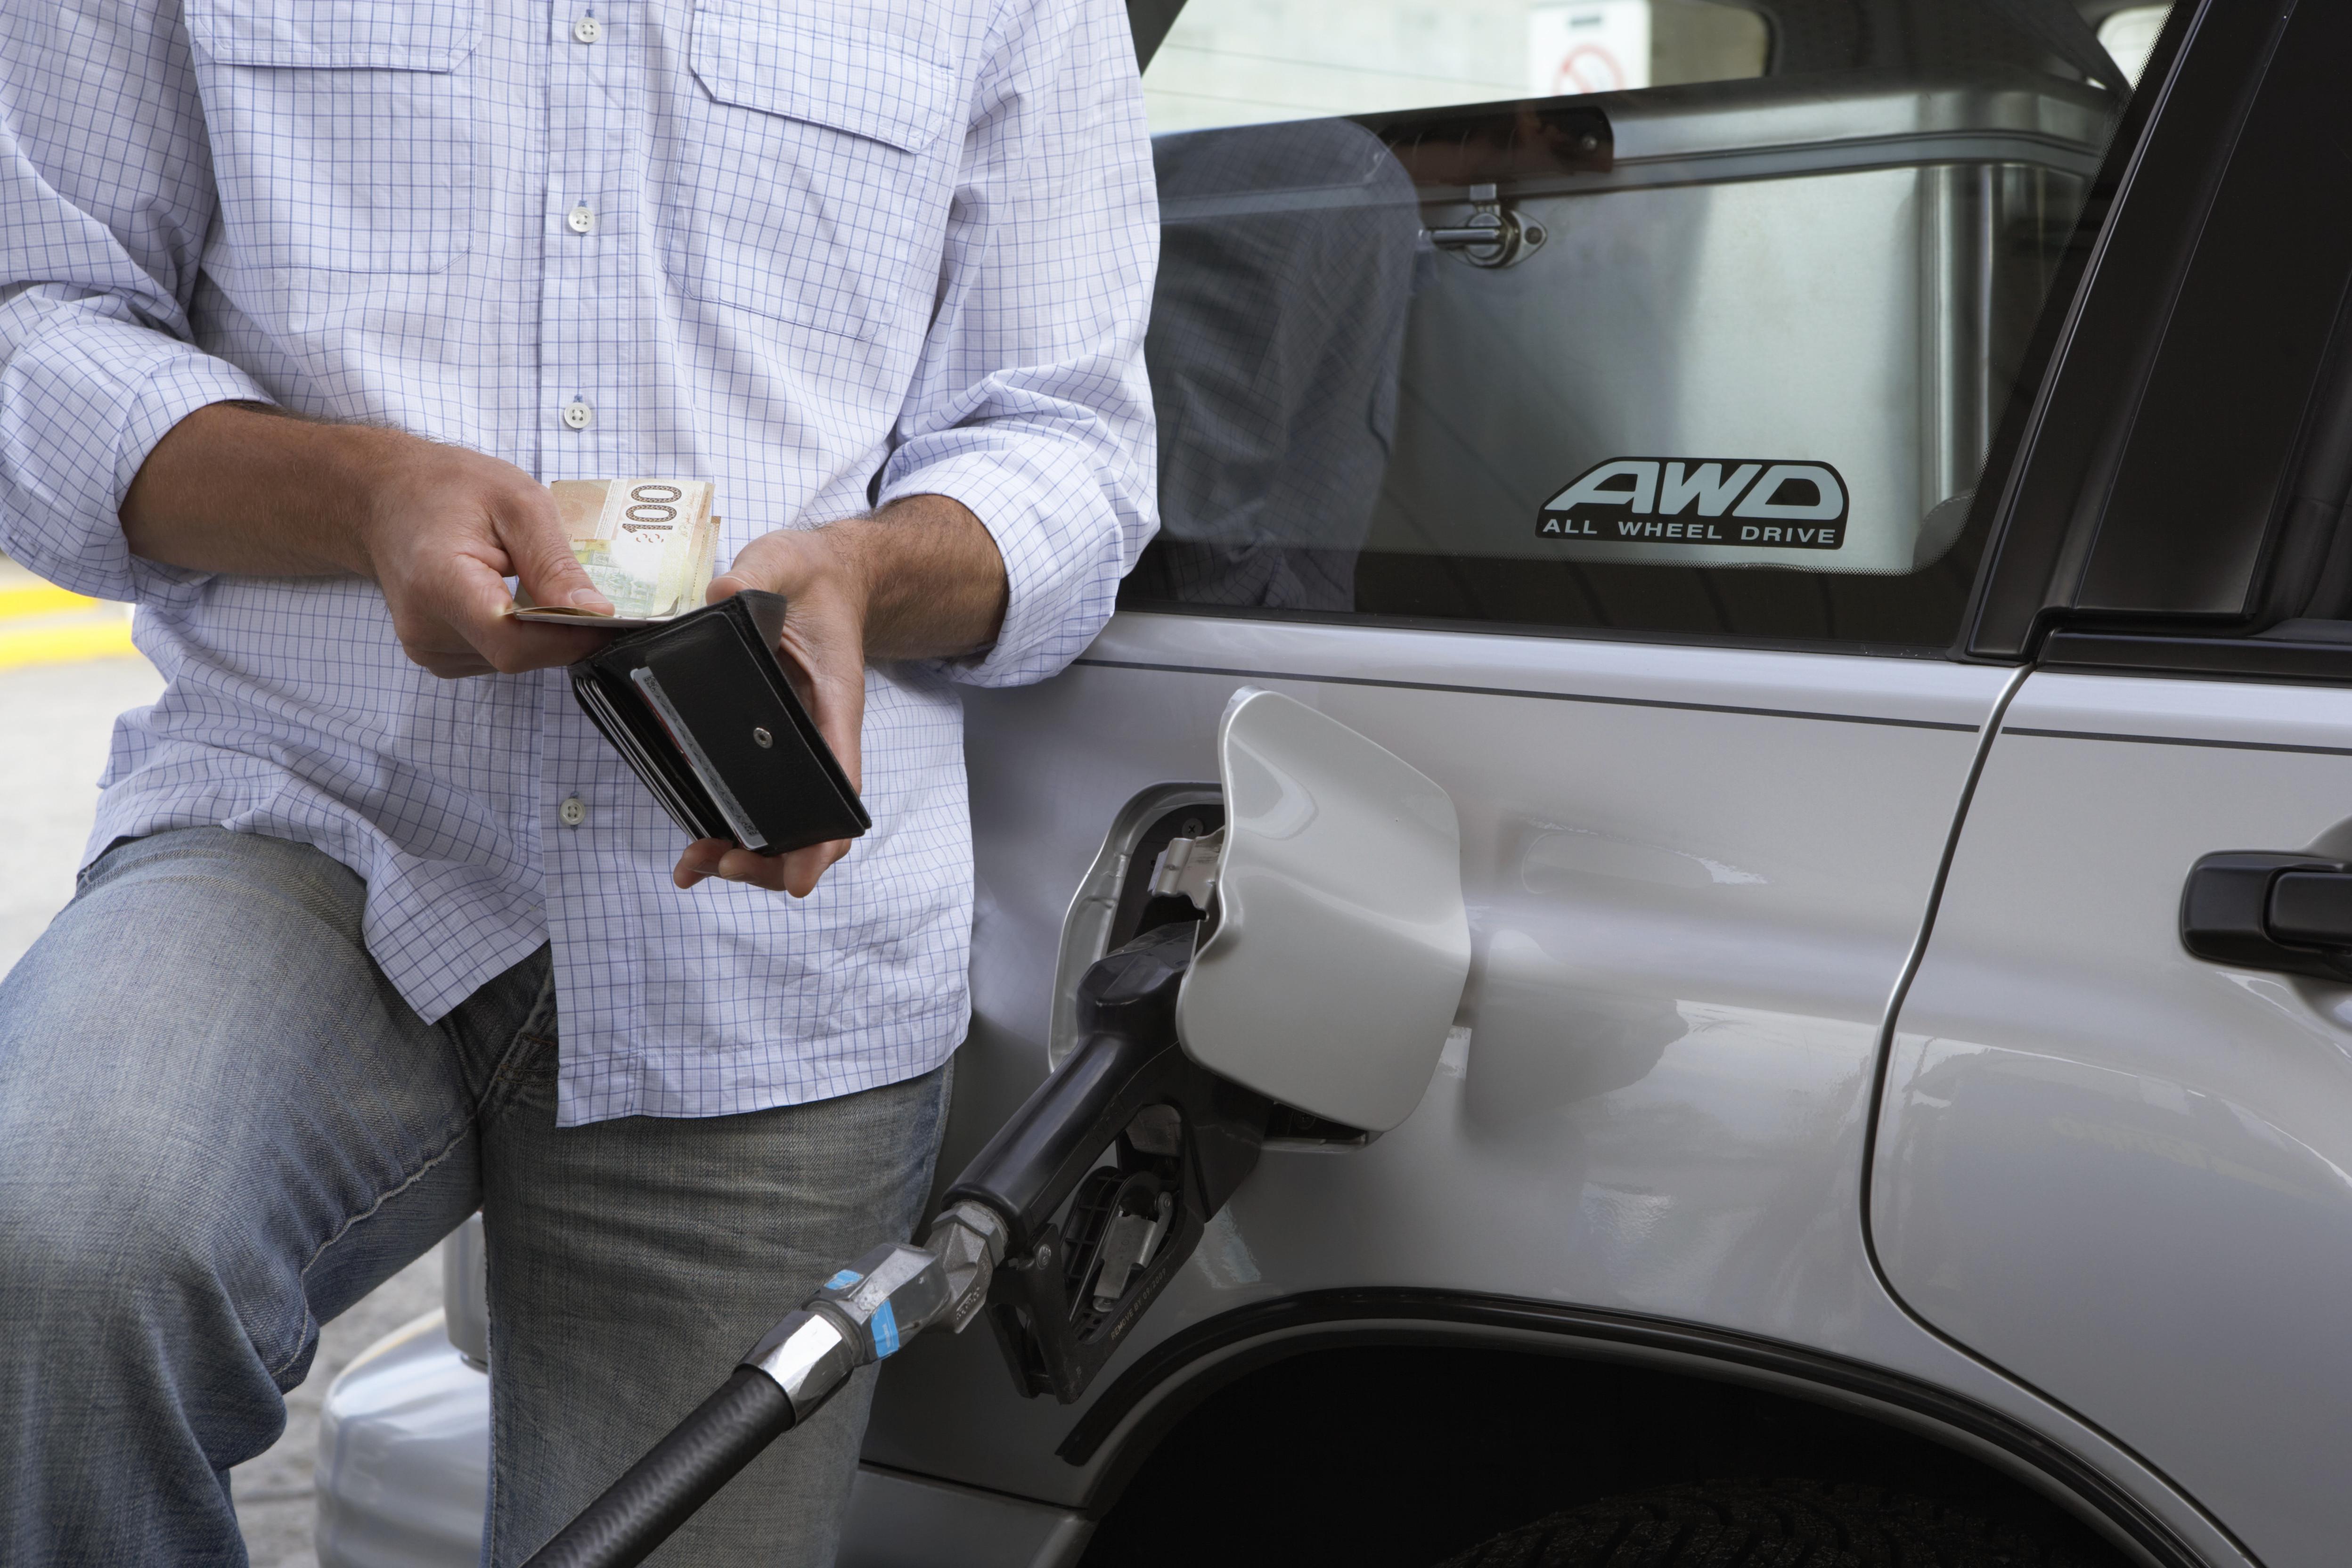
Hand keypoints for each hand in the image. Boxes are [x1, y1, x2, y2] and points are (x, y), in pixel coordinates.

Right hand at [351, 435, 617, 677]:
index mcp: (438, 584)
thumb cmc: (446, 488)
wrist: (385, 496)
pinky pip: (496, 654)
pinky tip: (506, 593)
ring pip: (512, 657)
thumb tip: (597, 613)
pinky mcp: (437, 655)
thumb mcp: (518, 503)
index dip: (568, 637)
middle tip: (579, 588)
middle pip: (517, 653)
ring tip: (525, 577)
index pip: (513, 643)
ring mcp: (427, 647)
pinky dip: (517, 630)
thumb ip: (555, 563)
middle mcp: (425, 628)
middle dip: (560, 628)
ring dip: (537, 628)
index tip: (606, 616)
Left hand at [672, 526, 869, 897]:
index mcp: (833, 704)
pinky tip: (693, 850)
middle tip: (719, 863)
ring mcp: (790, 748)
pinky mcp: (762, 746)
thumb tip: (722, 593)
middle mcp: (817, 738)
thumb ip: (758, 572)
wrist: (823, 579)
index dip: (824, 838)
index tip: (802, 878)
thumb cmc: (813, 578)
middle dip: (770, 861)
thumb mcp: (785, 560)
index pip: (840, 783)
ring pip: (782, 825)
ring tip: (695, 866)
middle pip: (812, 826)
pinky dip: (727, 832)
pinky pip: (753, 802)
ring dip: (746, 856)